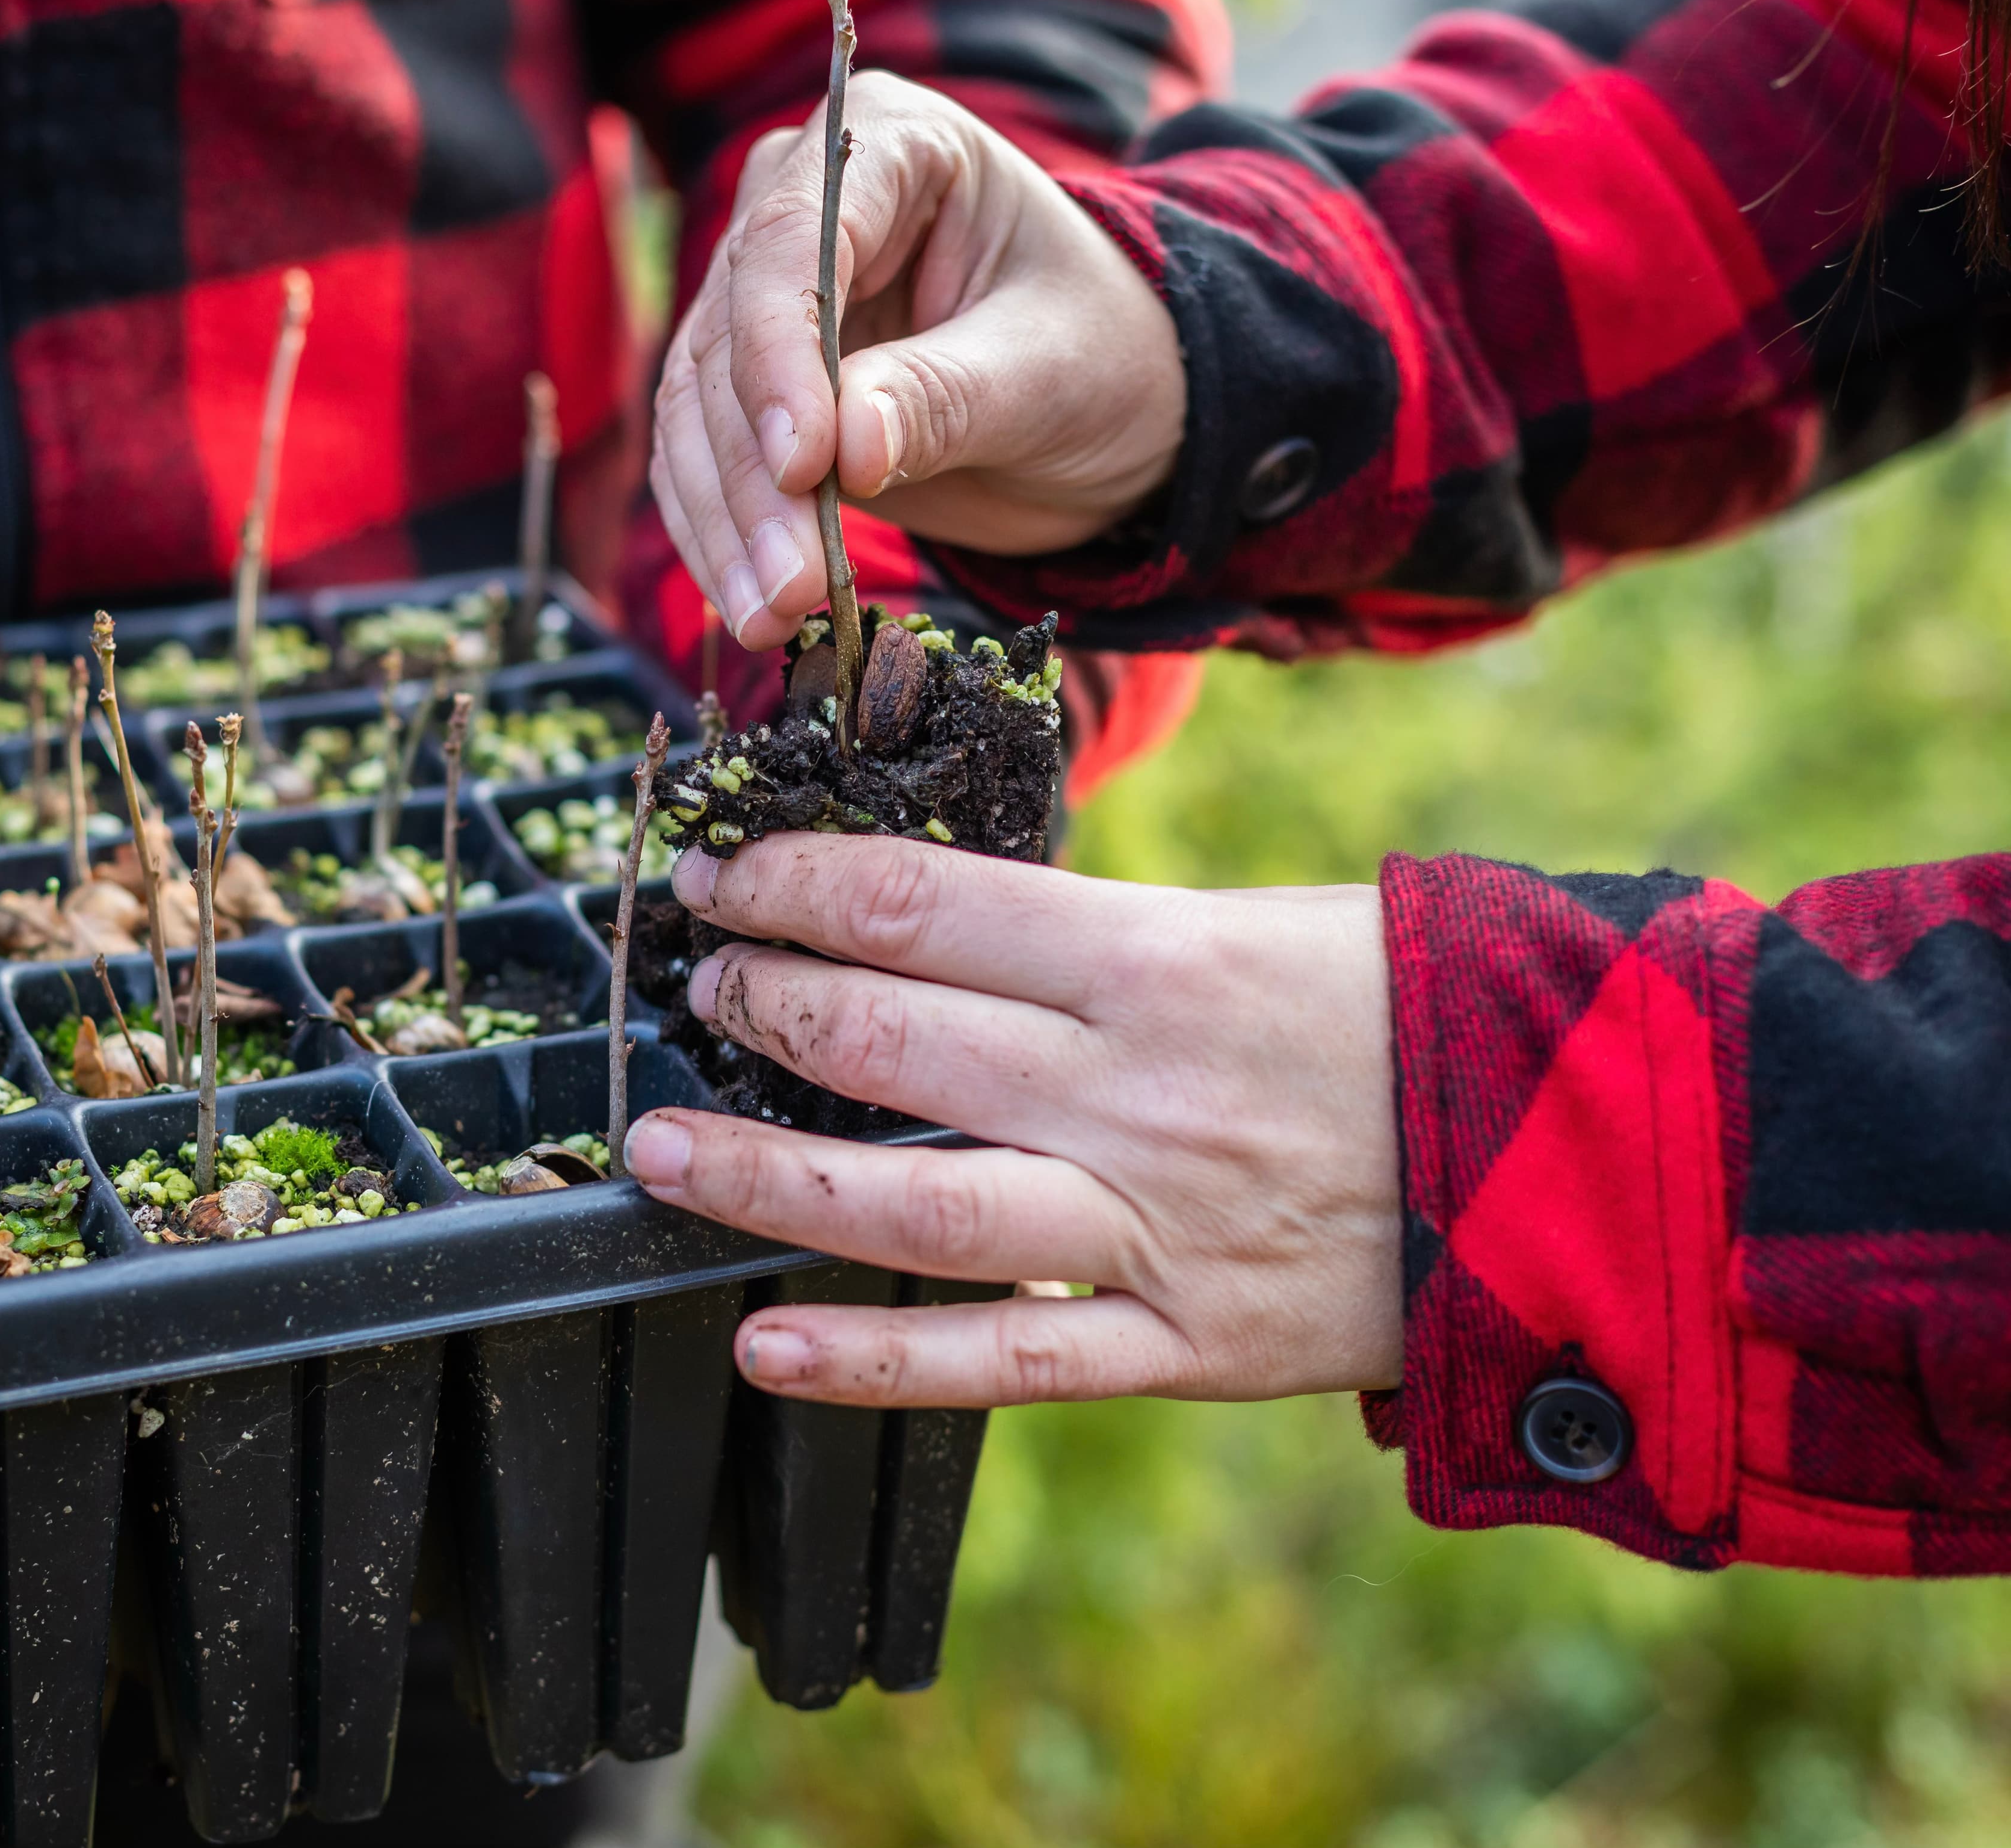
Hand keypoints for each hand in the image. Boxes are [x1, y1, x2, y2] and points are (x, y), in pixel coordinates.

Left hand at [624, 836, 1402, 1407]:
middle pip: (891, 1040)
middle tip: (699, 987)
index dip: (793, 883)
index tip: (724, 877)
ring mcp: (1153, 1228)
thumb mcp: (1265, 924)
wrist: (1580, 1159)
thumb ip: (1105, 936)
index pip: (918, 906)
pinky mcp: (1186, 1344)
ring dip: (763, 1174)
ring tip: (658, 1149)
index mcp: (1159, 962)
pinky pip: (1006, 1361)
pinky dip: (877, 1358)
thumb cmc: (1412, 1011)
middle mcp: (1135, 1092)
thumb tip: (948, 925)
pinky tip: (765, 1343)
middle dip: (765, 1002)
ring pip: (915, 1207)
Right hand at [651, 72, 1186, 649]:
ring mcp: (767, 304)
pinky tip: (754, 607)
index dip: (781, 358)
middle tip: (789, 588)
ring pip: (697, 412)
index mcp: (890, 144)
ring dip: (726, 527)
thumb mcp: (1050, 370)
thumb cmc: (1105, 354)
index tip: (804, 466)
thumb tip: (848, 449)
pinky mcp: (756, 395)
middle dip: (752, 476)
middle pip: (729, 338)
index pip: (794, 242)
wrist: (1113, 405)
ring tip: (773, 620)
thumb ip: (947, 397)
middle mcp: (801, 207)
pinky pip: (706, 466)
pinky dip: (724, 542)